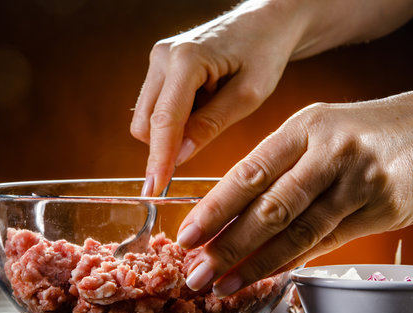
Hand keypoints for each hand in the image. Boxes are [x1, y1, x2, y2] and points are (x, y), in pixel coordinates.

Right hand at [130, 0, 412, 195]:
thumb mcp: (248, 95)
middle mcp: (163, 56)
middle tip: (202, 146)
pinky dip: (175, 119)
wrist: (266, 21)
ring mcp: (159, 59)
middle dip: (165, 146)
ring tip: (212, 114)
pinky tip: (204, 106)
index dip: (159, 159)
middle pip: (145, 123)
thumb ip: (210, 125)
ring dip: (171, 132)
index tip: (155, 190)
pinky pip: (156, 106)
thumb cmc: (265, 52)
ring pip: (146, 116)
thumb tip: (177, 156)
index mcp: (185, 60)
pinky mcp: (161, 65)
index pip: (164, 121)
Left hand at [177, 71, 412, 296]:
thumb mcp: (319, 132)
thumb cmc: (366, 132)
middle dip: (228, 246)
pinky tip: (269, 276)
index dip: (215, 208)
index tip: (187, 234)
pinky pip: (328, 241)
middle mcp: (329, 151)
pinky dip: (295, 261)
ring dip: (257, 263)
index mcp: (303, 127)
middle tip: (197, 273)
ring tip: (226, 284)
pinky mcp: (381, 206)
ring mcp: (358, 180)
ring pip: (297, 231)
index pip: (249, 173)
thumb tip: (236, 212)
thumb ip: (282, 169)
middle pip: (269, 207)